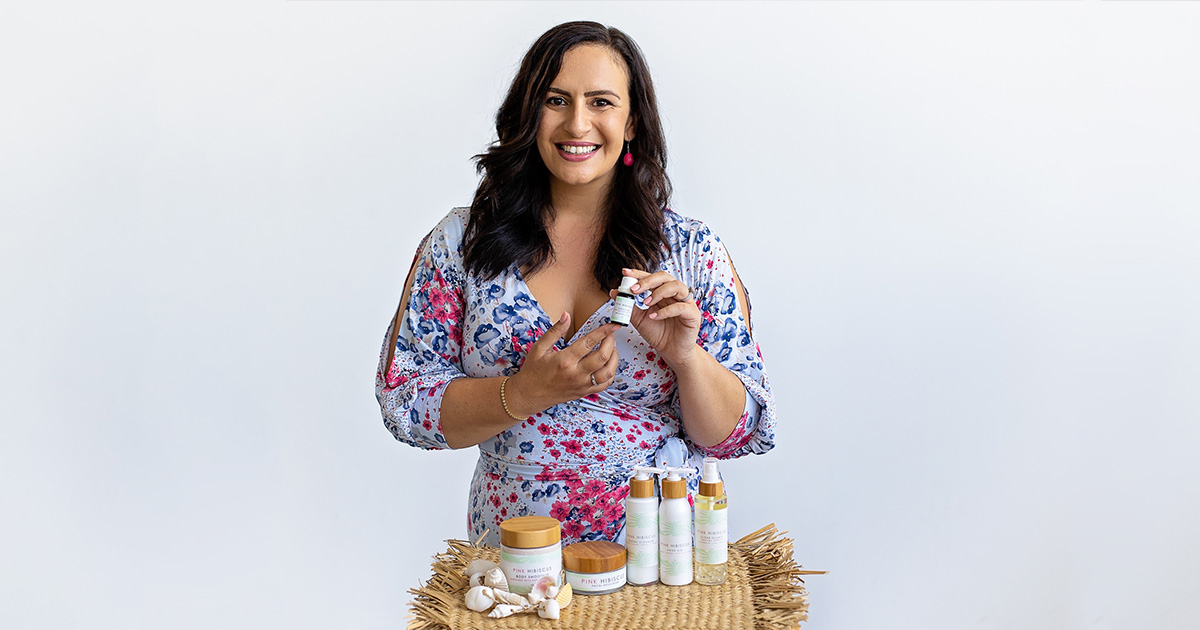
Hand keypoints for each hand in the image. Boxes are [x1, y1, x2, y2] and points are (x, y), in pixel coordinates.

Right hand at [506, 312, 620, 414]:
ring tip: (612, 348)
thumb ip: (555, 331)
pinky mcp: (584, 392)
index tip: (613, 324)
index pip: (589, 342)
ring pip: (608, 372)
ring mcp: (581, 385)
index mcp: (565, 360)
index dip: (604, 331)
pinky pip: (604, 384)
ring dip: (614, 358)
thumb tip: (566, 315)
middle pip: (602, 356)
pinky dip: (611, 373)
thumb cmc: (533, 370)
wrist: (529, 395)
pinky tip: (609, 363)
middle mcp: (576, 374)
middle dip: (611, 342)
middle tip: (611, 334)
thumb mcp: (539, 347)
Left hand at [610, 268, 701, 369]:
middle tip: (634, 289)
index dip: (639, 273)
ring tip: (646, 303)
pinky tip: (654, 317)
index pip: (652, 277)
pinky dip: (665, 311)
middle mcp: (675, 294)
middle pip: (665, 277)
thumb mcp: (639, 319)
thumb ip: (629, 306)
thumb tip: (614, 292)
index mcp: (663, 292)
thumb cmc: (658, 334)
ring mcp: (686, 303)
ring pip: (676, 286)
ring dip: (658, 292)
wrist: (671, 352)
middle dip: (648, 281)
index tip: (625, 273)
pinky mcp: (693, 314)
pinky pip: (681, 307)